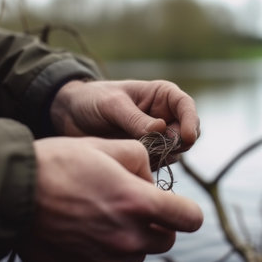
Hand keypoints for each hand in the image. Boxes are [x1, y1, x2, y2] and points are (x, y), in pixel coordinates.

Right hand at [17, 137, 202, 261]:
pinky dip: (107, 249)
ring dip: (132, 236)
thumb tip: (150, 181)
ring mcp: (106, 260)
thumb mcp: (106, 146)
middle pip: (166, 241)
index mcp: (137, 204)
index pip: (190, 219)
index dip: (186, 210)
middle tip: (134, 206)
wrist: (11, 193)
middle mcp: (126, 238)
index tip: (175, 206)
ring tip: (103, 214)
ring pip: (138, 253)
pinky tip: (85, 229)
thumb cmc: (58, 164)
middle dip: (158, 224)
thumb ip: (141, 161)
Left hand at [50, 80, 199, 150]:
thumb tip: (161, 130)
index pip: (186, 106)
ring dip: (161, 156)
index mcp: (161, 96)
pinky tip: (131, 161)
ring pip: (175, 152)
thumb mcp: (111, 105)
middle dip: (176, 143)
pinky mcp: (148, 153)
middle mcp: (165, 116)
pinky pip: (160, 163)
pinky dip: (151, 165)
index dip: (191, 121)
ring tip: (135, 152)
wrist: (71, 116)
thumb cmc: (92, 99)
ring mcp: (157, 137)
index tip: (187, 137)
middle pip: (186, 133)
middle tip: (155, 149)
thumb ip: (134, 119)